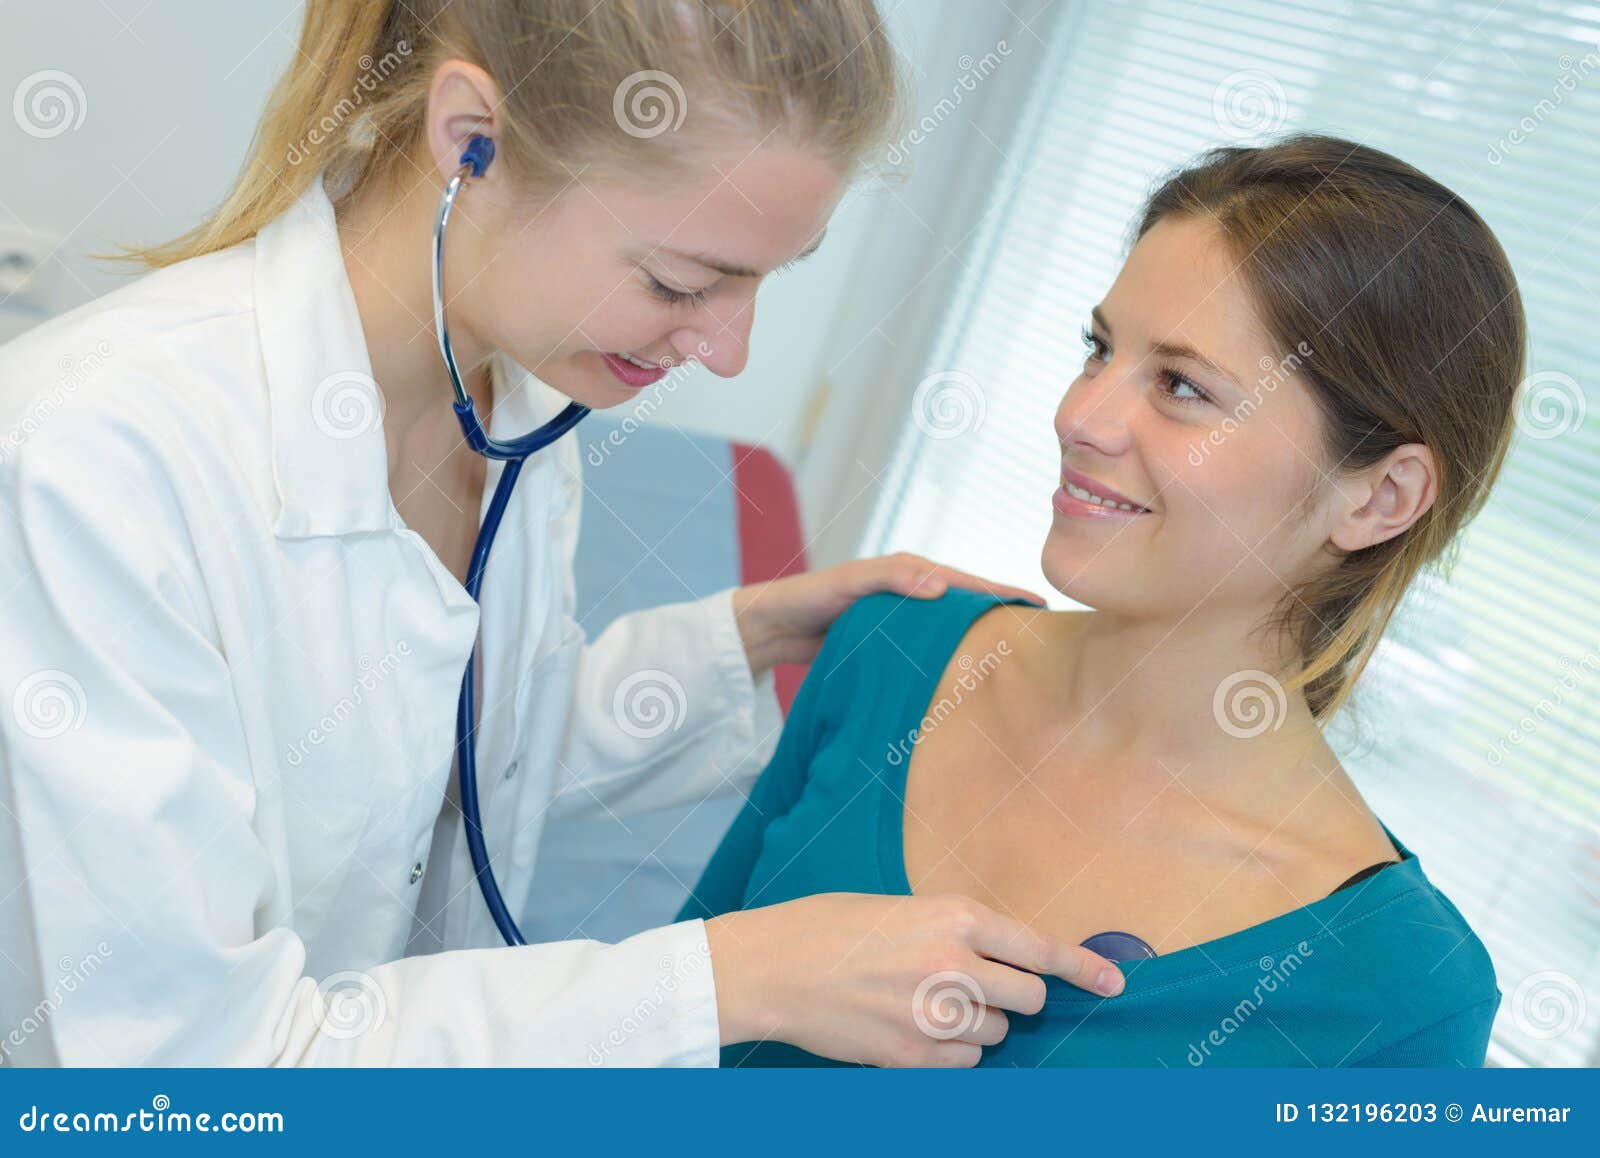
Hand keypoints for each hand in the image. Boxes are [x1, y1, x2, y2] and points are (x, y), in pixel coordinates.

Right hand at [704, 892, 1123, 1066]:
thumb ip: (956, 933)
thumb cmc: (830, 928)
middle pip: (1027, 999)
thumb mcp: (902, 910)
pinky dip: (950, 1054)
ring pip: (996, 1035)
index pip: (1039, 949)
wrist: (773, 968)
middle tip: (976, 987)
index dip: (1082, 969)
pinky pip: (964, 1065)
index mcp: (953, 917)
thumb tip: (1002, 964)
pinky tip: (913, 1031)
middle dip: (1013, 998)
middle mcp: (953, 965)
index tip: (1114, 985)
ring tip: (926, 1004)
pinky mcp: (913, 1057)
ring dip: (977, 1026)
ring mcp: (934, 1015)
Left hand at [730, 553, 1047, 678]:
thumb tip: (942, 586)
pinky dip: (951, 657)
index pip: (965, 583)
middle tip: (1043, 632)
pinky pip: (929, 649)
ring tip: (1016, 655)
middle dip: (1001, 613)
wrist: (773, 626)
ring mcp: (902, 621)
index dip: (1001, 592)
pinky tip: (967, 677)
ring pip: (951, 629)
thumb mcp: (850, 582)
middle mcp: (911, 595)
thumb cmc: (809, 598)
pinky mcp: (889, 645)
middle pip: (966, 604)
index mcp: (908, 574)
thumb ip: (891, 579)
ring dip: (980, 637)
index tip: (1038, 603)